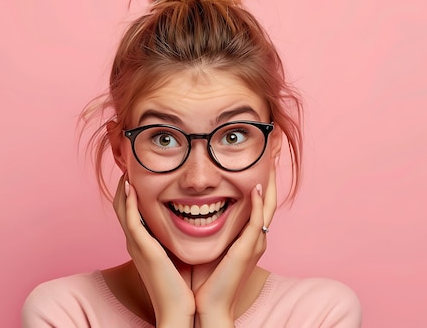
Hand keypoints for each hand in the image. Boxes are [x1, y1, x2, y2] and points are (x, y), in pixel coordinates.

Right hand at [113, 174, 194, 326]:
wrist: (177, 310)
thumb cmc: (179, 287)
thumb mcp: (173, 256)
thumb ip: (173, 240)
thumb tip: (183, 225)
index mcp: (142, 244)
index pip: (130, 212)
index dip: (130, 193)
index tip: (137, 175)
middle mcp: (135, 242)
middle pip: (121, 208)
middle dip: (123, 186)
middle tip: (128, 166)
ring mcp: (136, 245)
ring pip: (122, 210)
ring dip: (123, 189)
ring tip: (127, 170)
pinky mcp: (143, 249)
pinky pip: (131, 220)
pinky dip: (129, 202)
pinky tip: (131, 187)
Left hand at [192, 169, 277, 325]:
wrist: (207, 308)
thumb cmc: (204, 281)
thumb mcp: (208, 247)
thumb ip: (205, 230)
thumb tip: (188, 210)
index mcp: (246, 238)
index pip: (256, 203)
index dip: (258, 180)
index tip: (255, 159)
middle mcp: (254, 238)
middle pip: (268, 200)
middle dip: (270, 175)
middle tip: (270, 151)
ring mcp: (253, 244)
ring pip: (267, 207)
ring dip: (269, 183)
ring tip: (270, 160)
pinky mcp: (247, 251)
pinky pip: (256, 223)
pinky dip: (258, 204)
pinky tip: (256, 187)